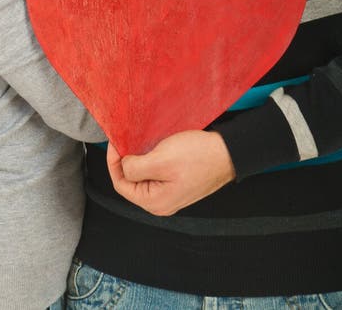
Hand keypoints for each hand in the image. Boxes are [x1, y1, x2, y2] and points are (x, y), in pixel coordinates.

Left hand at [106, 130, 234, 215]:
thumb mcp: (161, 160)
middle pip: (131, 182)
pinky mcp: (177, 183)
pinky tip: (153, 146)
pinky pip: (156, 172)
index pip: (121, 185)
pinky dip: (151, 159)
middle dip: (126, 160)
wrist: (227, 152)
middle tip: (126, 140)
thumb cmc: (198, 157)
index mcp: (155, 202)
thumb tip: (123, 167)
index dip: (114, 163)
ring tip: (138, 142)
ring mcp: (170, 193)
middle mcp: (161, 202)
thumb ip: (136, 168)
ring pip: (144, 176)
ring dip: (138, 158)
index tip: (116, 143)